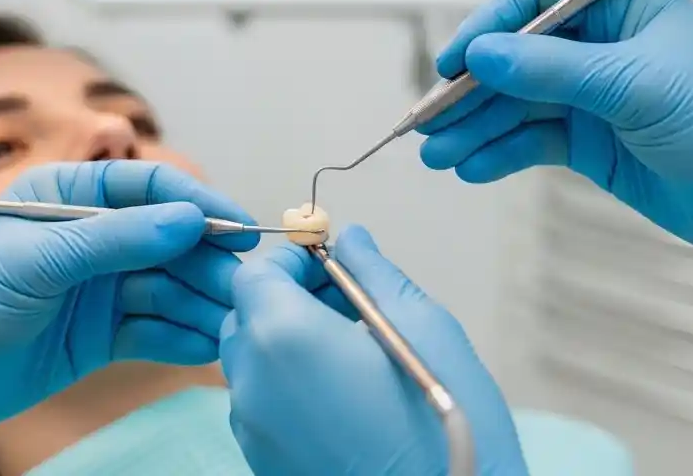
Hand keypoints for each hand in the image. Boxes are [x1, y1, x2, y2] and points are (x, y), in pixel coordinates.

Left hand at [0, 161, 256, 475]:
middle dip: (208, 259)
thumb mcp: (34, 261)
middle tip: (246, 283)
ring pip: (169, 287)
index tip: (235, 225)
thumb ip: (113, 239)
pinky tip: (208, 345)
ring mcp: (99, 287)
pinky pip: (154, 330)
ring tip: (236, 320)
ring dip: (203, 301)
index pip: (146, 186)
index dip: (195, 201)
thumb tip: (186, 220)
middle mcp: (91, 237)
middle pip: (168, 239)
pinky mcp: (102, 336)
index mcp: (68, 197)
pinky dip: (182, 337)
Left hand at [221, 227, 527, 475]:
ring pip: (251, 363)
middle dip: (287, 300)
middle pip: (245, 317)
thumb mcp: (425, 328)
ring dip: (287, 344)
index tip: (333, 267)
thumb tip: (350, 240)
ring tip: (353, 356)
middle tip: (349, 307)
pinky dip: (289, 387)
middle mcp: (253, 383)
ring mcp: (253, 430)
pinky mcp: (263, 464)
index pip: (255, 274)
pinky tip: (345, 399)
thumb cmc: (446, 424)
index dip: (291, 262)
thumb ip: (375, 274)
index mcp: (285, 337)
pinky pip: (262, 406)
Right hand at [419, 0, 692, 327]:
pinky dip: (498, 154)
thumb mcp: (637, 87)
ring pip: (515, 104)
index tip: (452, 64)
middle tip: (425, 123)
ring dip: (474, 128)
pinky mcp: (591, 143)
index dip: (487, 29)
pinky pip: (531, 141)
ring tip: (437, 157)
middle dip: (469, 91)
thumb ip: (552, 72)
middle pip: (514, 57)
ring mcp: (594, 95)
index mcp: (624, 3)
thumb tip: (478, 56)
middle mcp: (603, 43)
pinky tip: (471, 169)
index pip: (534, 0)